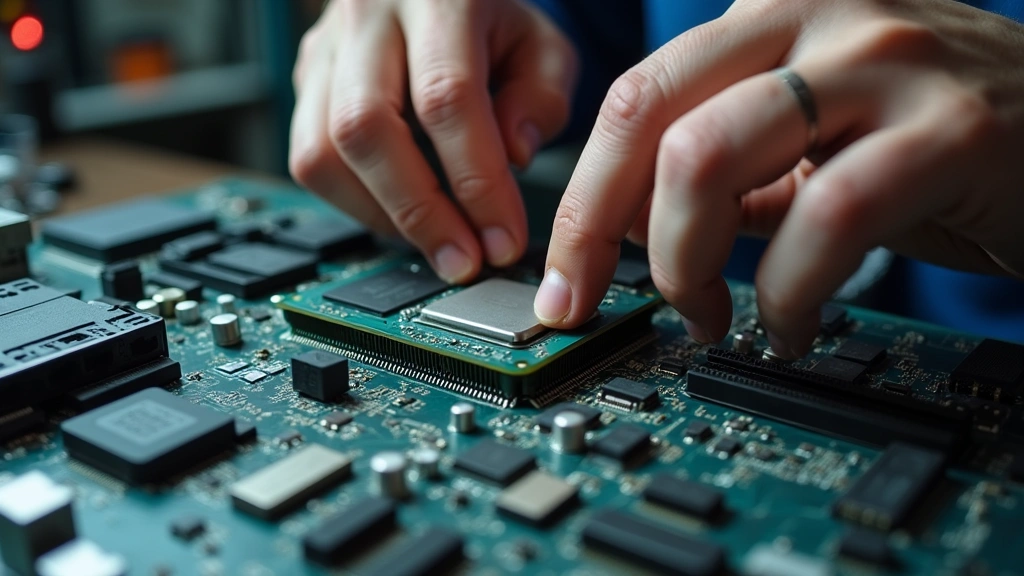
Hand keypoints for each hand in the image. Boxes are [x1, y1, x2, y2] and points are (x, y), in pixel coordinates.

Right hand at [290, 0, 575, 282]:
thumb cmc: (495, 25)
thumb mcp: (543, 49)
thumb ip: (541, 100)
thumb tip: (512, 159)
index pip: (447, 98)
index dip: (476, 183)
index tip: (502, 240)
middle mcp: (368, 16)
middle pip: (365, 127)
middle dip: (419, 213)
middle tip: (463, 261)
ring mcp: (326, 50)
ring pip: (322, 152)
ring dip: (382, 217)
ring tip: (436, 242)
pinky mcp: (305, 81)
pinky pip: (309, 161)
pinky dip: (357, 205)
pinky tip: (401, 216)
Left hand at [536, 0, 1023, 356]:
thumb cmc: (931, 137)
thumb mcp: (810, 135)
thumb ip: (724, 171)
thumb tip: (631, 230)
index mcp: (768, 9)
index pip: (633, 97)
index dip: (581, 197)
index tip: (565, 273)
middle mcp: (817, 12)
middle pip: (647, 115)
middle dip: (597, 230)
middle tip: (596, 301)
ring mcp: (884, 61)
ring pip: (710, 158)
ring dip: (683, 267)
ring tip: (708, 317)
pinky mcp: (950, 129)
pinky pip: (823, 219)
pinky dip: (785, 294)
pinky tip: (789, 324)